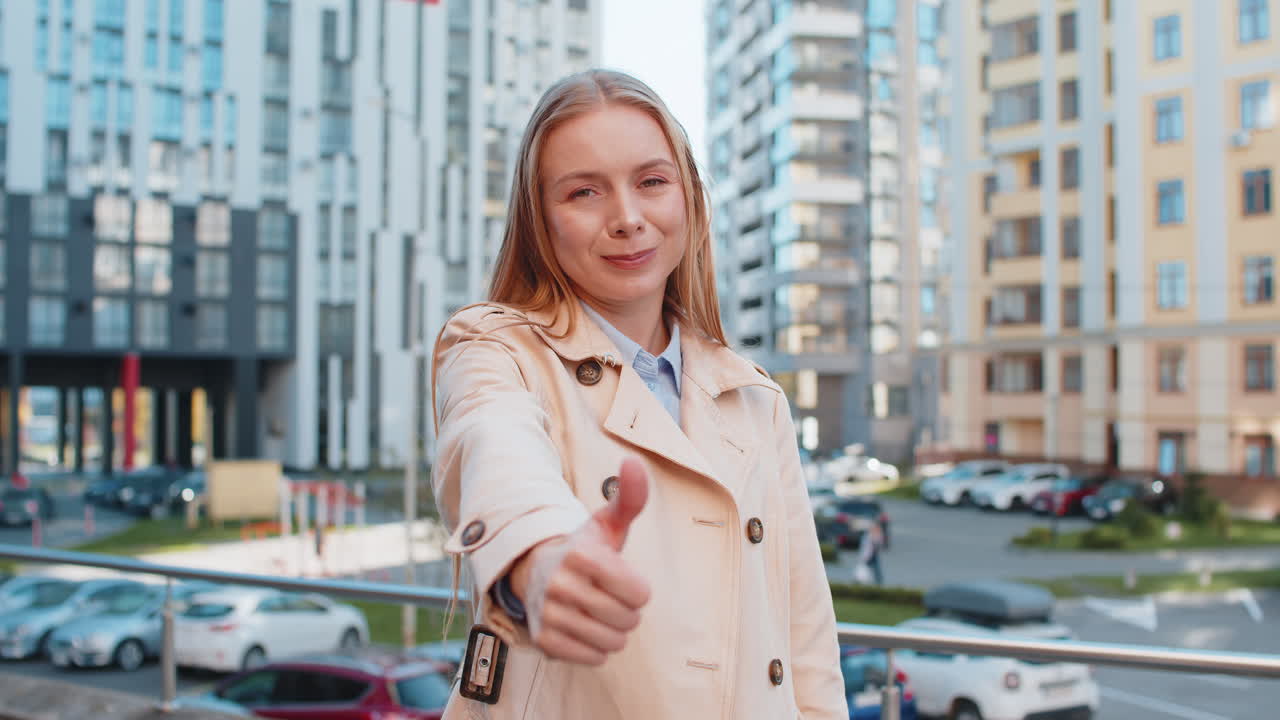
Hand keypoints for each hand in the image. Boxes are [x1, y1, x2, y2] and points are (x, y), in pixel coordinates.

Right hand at [509, 457, 651, 664]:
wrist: (536, 571)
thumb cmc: (584, 548)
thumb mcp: (607, 522)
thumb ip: (629, 497)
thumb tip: (634, 461)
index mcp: (582, 555)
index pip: (640, 593)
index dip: (638, 589)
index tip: (622, 579)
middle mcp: (561, 584)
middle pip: (628, 620)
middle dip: (626, 611)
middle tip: (608, 596)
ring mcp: (549, 613)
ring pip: (612, 643)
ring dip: (613, 631)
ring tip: (597, 612)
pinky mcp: (544, 638)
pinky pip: (592, 658)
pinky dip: (595, 648)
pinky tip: (584, 628)